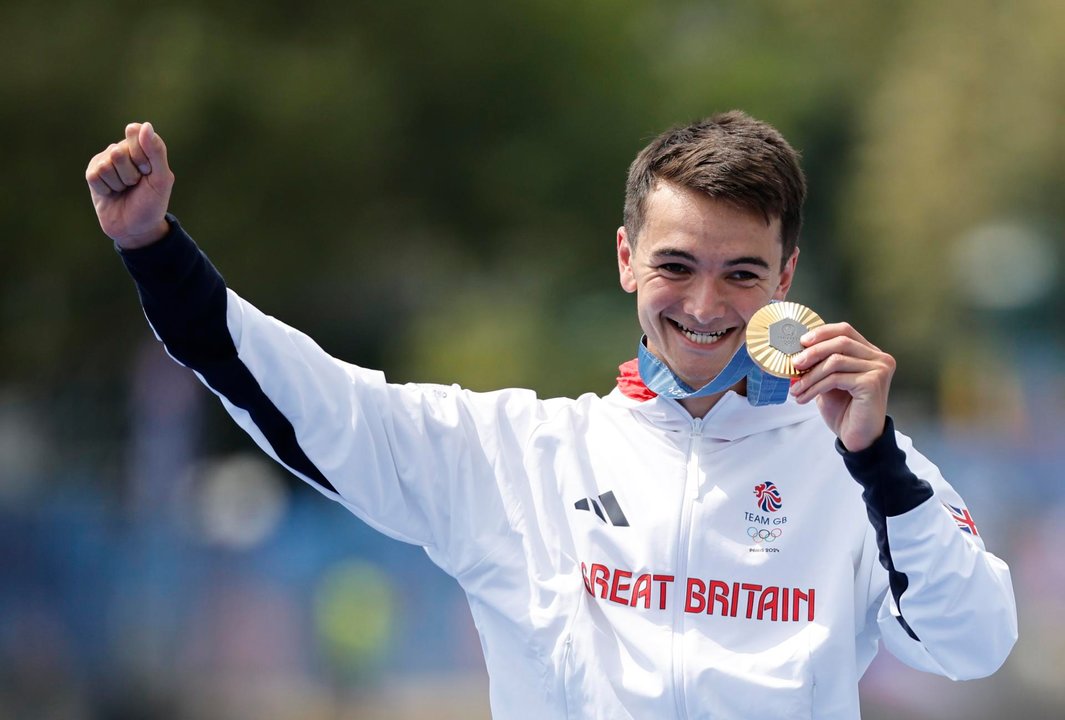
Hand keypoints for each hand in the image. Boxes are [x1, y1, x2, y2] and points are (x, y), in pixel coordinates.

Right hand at [86, 122, 173, 248]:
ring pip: (106, 165)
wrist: (137, 228)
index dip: (143, 158)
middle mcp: (122, 150)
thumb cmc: (152, 203)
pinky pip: (95, 176)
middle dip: (131, 174)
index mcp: (142, 147)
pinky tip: (112, 194)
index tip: (149, 172)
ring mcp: (106, 161)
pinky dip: (106, 189)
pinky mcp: (93, 174)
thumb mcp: (161, 179)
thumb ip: (156, 151)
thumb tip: (145, 125)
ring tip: (124, 190)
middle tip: (136, 184)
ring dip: (119, 183)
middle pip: (119, 152)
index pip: (135, 135)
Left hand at [788, 322, 894, 451]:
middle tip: (794, 364)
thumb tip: (797, 353)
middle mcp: (879, 359)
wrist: (858, 438)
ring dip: (810, 375)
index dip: (822, 333)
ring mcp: (879, 369)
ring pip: (835, 361)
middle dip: (812, 352)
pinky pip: (835, 378)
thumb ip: (821, 364)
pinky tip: (805, 397)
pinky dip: (815, 387)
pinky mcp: (872, 383)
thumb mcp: (829, 382)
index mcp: (870, 354)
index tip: (801, 342)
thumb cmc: (845, 411)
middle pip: (840, 341)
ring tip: (796, 389)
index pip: (845, 330)